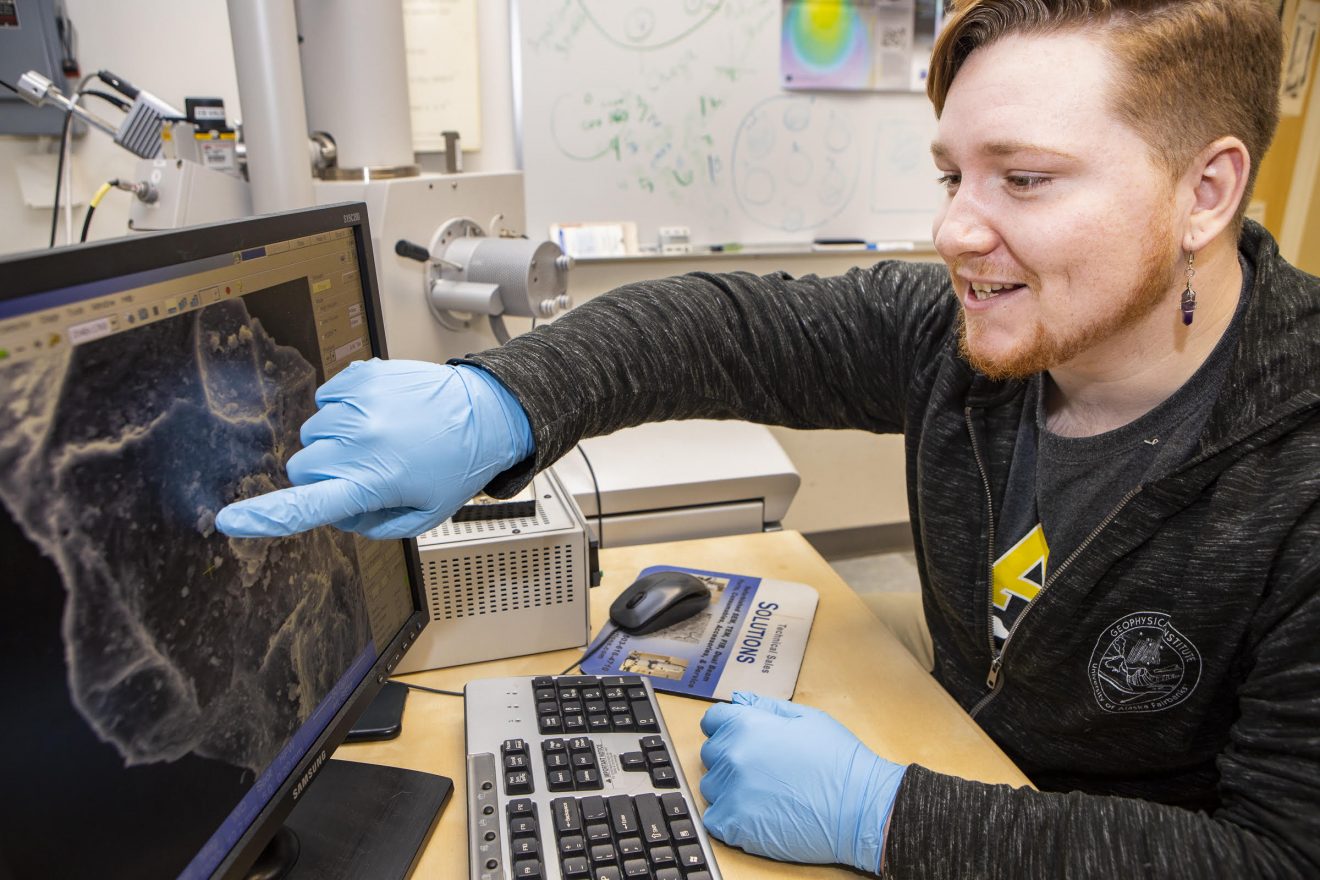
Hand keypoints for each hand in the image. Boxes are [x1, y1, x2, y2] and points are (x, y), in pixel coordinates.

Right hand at [215, 359, 532, 539]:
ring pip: (313, 432)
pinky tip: (378, 415)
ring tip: (382, 439)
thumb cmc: (456, 466)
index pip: (308, 505)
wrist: (485, 413)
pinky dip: (344, 409)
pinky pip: (327, 398)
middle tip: (367, 471)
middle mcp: (360, 441)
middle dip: (324, 475)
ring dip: (336, 441)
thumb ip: (371, 525)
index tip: (230, 521)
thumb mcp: (420, 516)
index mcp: (372, 482)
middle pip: (302, 467)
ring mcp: (359, 405)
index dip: (265, 516)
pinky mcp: (363, 377)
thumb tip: (337, 513)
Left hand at [699, 692, 905, 872]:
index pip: (712, 720)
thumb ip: (766, 707)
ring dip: (729, 789)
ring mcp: (731, 792)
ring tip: (764, 794)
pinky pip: (715, 819)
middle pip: (711, 754)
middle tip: (761, 769)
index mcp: (746, 726)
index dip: (727, 727)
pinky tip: (757, 815)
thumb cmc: (839, 761)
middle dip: (730, 758)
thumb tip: (740, 700)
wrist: (860, 808)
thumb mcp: (806, 718)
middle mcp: (732, 756)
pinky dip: (730, 818)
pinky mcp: (734, 825)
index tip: (740, 738)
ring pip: (712, 787)